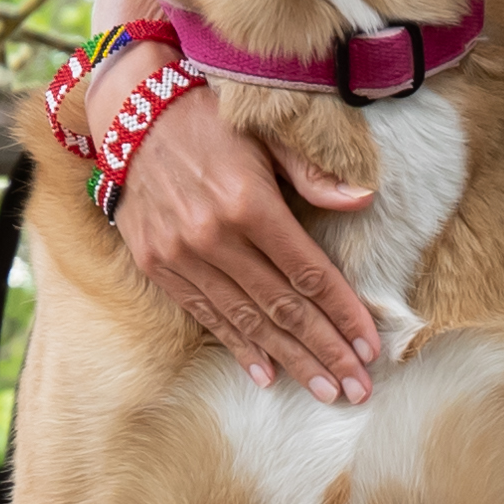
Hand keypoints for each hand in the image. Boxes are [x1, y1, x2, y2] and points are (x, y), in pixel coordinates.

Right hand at [86, 40, 381, 403]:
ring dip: (290, 360)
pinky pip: (207, 315)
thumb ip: (314, 174)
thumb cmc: (212, 120)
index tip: (370, 344)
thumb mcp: (268, 135)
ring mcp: (182, 255)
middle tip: (358, 388)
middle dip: (326, 351)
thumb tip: (363, 200)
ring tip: (325, 391)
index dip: (343, 312)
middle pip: (283, 308)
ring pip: (247, 321)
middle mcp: (214, 236)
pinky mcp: (157, 265)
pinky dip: (238, 348)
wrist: (132, 113)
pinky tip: (267, 374)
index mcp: (249, 203)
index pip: (309, 273)